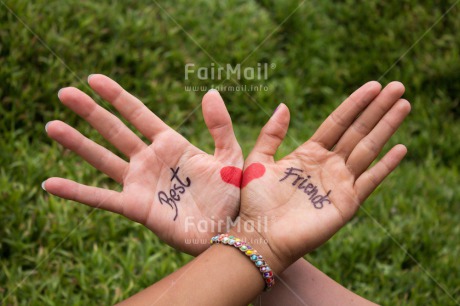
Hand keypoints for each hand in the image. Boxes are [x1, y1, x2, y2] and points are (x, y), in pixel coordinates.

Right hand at [43, 75, 242, 254]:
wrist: (229, 232)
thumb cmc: (232, 196)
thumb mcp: (230, 157)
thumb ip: (221, 126)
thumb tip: (210, 92)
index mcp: (171, 145)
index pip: (138, 114)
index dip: (116, 96)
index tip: (94, 79)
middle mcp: (150, 161)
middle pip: (114, 131)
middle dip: (90, 112)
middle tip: (64, 92)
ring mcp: (140, 184)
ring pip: (102, 159)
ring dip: (76, 143)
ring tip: (52, 125)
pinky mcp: (136, 208)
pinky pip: (101, 198)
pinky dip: (76, 192)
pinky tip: (50, 184)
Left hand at [232, 81, 409, 271]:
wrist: (260, 236)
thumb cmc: (255, 203)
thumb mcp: (259, 160)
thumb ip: (271, 134)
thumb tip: (284, 105)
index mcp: (309, 153)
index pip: (338, 122)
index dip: (355, 104)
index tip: (373, 85)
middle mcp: (328, 165)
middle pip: (357, 131)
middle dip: (377, 109)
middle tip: (398, 86)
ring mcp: (339, 183)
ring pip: (368, 149)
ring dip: (386, 127)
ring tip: (404, 105)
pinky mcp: (347, 203)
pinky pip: (370, 181)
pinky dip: (386, 165)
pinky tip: (401, 148)